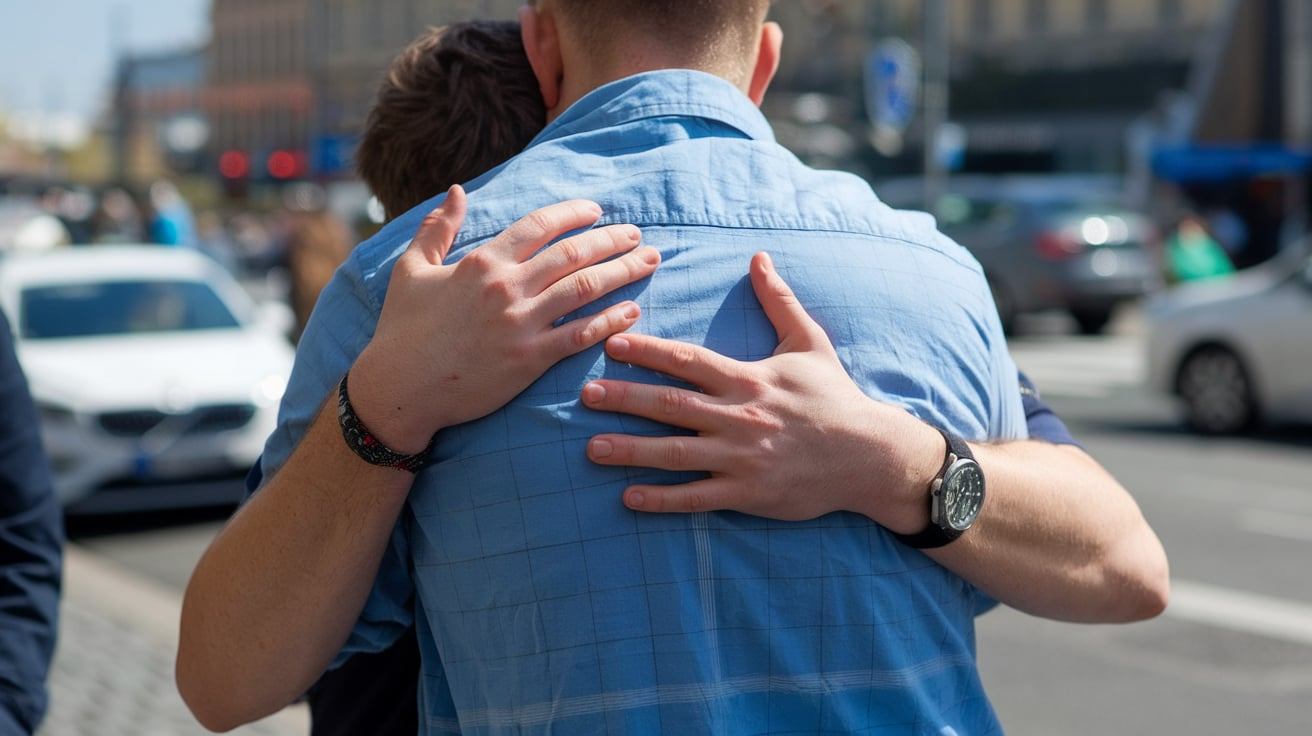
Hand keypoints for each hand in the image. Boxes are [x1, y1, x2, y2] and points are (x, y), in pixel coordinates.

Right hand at [351, 185, 660, 451]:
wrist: (400, 389)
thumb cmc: (402, 330)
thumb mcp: (410, 270)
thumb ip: (438, 228)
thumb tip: (457, 189)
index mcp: (482, 262)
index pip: (540, 225)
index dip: (574, 213)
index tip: (597, 210)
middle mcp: (506, 288)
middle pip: (573, 253)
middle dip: (611, 239)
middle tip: (637, 234)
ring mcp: (521, 325)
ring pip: (584, 289)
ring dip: (622, 272)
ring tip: (649, 261)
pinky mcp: (529, 361)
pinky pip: (580, 335)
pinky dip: (609, 320)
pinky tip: (632, 310)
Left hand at [581, 252, 939, 528]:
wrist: (870, 456)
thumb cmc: (835, 398)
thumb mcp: (810, 343)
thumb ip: (779, 301)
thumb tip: (758, 257)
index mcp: (748, 379)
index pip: (688, 361)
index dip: (648, 351)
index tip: (612, 343)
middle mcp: (739, 417)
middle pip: (670, 405)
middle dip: (624, 398)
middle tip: (585, 395)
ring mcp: (741, 458)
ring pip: (675, 453)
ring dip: (630, 450)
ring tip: (592, 447)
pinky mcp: (747, 493)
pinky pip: (697, 497)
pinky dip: (662, 498)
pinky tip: (628, 497)